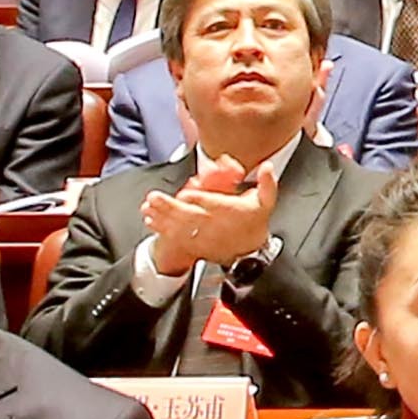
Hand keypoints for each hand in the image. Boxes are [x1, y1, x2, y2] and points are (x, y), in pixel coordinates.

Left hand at [142, 156, 275, 274]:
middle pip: (188, 215)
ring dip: (162, 217)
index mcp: (229, 211)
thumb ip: (267, 183)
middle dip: (170, 207)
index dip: (197, 199)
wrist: (250, 252)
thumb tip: (269, 165)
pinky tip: (152, 222)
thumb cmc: (253, 223)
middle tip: (154, 198)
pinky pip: (176, 237)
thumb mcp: (265, 202)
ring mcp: (203, 235)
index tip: (185, 193)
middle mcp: (213, 224)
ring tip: (148, 208)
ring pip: (179, 226)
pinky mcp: (195, 244)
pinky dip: (162, 230)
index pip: (211, 203)